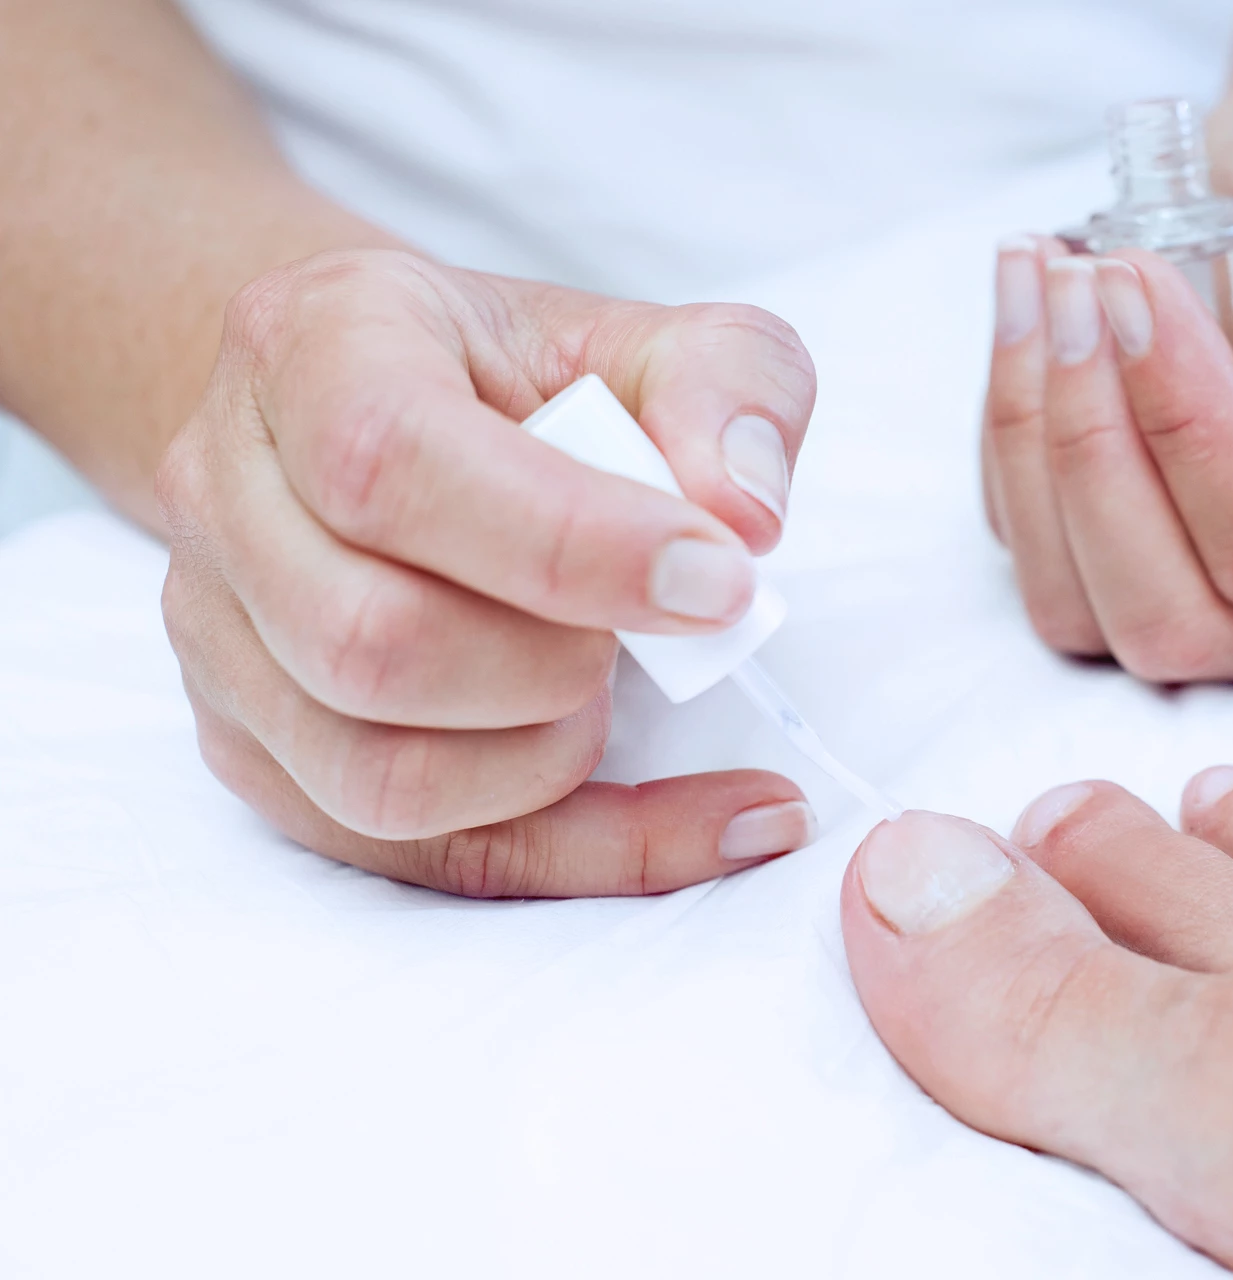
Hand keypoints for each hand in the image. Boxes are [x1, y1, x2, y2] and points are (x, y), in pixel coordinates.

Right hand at [159, 249, 819, 895]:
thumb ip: (731, 387)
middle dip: (559, 663)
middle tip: (659, 624)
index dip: (570, 544)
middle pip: (370, 642)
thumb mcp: (658, 337)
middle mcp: (228, 493)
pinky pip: (423, 860)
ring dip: (550, 759)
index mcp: (314, 345)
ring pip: (379, 779)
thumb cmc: (532, 378)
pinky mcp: (262, 753)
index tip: (719, 580)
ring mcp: (221, 638)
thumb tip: (745, 515)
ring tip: (617, 687)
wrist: (394, 411)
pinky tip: (708, 820)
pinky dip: (589, 855)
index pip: (391, 463)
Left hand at [983, 49, 1232, 678]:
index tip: (1136, 282)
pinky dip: (1011, 434)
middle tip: (1080, 286)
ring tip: (1046, 280)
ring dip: (1036, 444)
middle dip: (1095, 448)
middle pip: (1169, 622)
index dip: (1187, 428)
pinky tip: (1031, 313)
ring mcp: (1212, 590)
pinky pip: (1031, 548)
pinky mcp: (1119, 555)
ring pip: (1079, 609)